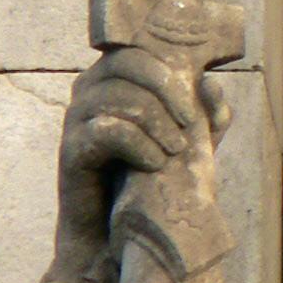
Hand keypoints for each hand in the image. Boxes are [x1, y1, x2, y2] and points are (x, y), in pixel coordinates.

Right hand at [55, 45, 231, 256]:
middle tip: (189, 125)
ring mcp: (76, 118)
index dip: (168, 73)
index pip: (137, 51)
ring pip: (117, 96)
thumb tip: (211, 82)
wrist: (117, 230)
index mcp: (115, 80)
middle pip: (126, 64)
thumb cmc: (153, 177)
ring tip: (175, 150)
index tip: (193, 109)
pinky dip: (138, 144)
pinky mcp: (70, 148)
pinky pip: (105, 130)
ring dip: (156, 122)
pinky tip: (154, 164)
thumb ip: (207, 114)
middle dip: (165, 92)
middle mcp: (89, 91)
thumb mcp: (192, 144)